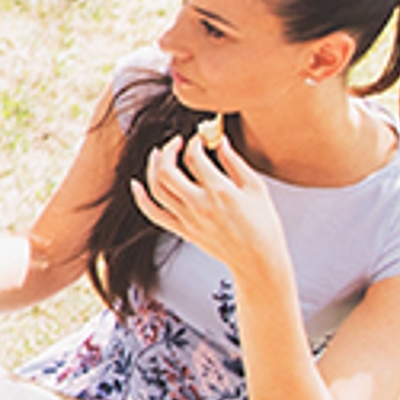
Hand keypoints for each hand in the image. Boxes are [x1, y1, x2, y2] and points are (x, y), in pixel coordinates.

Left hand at [133, 123, 289, 286]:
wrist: (257, 260)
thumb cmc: (263, 225)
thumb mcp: (256, 188)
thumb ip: (235, 162)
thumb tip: (220, 141)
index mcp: (220, 191)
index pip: (195, 157)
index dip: (194, 142)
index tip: (200, 139)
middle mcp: (199, 204)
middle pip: (167, 171)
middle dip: (168, 150)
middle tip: (176, 142)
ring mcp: (188, 219)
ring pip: (157, 189)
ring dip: (153, 167)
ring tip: (158, 154)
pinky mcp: (183, 230)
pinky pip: (154, 214)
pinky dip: (140, 198)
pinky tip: (136, 185)